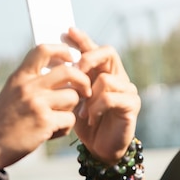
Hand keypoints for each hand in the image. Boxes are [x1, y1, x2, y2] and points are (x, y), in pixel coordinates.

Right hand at [0, 43, 91, 168]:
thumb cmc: (2, 122)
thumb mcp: (11, 94)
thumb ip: (30, 82)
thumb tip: (59, 71)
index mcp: (19, 77)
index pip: (43, 50)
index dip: (62, 50)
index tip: (71, 58)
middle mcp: (28, 87)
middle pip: (68, 72)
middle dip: (82, 80)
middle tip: (84, 90)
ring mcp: (37, 104)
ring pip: (73, 97)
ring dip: (71, 109)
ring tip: (58, 118)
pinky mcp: (45, 122)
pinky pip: (70, 119)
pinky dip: (65, 128)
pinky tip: (52, 133)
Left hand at [66, 28, 140, 164]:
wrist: (98, 149)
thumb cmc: (84, 123)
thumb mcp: (72, 99)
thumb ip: (67, 82)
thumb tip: (48, 63)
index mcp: (101, 72)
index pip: (94, 49)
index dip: (82, 39)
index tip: (67, 31)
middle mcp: (117, 76)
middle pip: (108, 53)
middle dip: (88, 59)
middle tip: (74, 69)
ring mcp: (127, 90)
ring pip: (107, 78)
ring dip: (89, 94)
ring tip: (81, 109)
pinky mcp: (131, 105)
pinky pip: (111, 98)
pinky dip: (96, 107)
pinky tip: (89, 117)